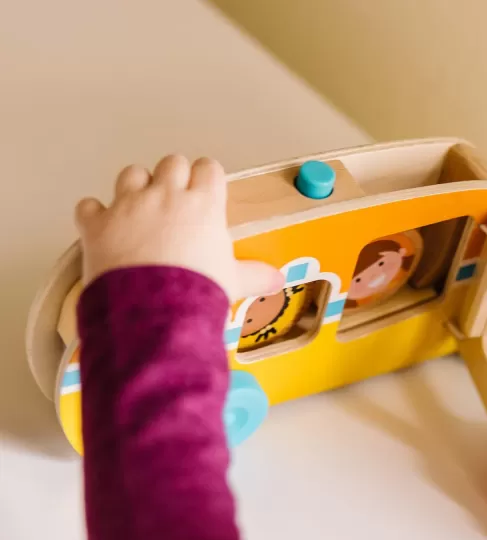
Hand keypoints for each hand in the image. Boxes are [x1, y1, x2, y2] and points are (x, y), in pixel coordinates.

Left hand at [75, 155, 283, 300]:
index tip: (206, 192)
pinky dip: (95, 215)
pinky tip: (103, 227)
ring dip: (136, 187)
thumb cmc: (198, 292)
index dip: (207, 179)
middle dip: (174, 178)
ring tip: (140, 210)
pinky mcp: (98, 225)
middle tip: (175, 203)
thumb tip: (278, 280)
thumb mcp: (233, 282)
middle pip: (172, 163)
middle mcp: (166, 195)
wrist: (156, 311)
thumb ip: (256, 275)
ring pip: (132, 173)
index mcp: (203, 204)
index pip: (209, 168)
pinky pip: (90, 206)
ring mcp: (129, 206)